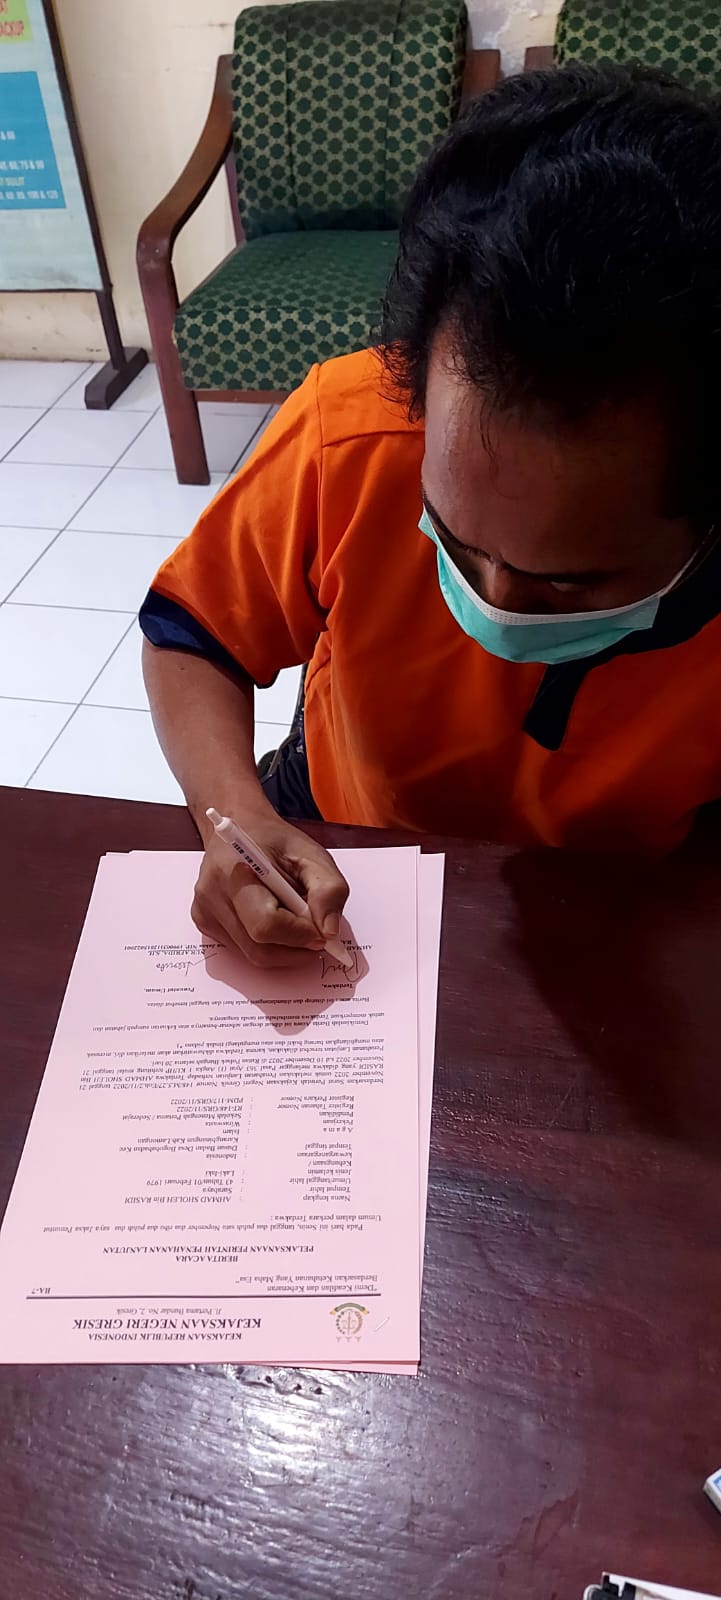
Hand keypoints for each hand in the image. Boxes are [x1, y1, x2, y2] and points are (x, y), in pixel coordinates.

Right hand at [191, 810, 348, 967]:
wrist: (240, 829)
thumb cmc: (276, 843)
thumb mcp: (313, 854)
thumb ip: (329, 890)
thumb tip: (329, 931)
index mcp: (234, 872)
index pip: (266, 925)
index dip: (300, 935)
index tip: (323, 932)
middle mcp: (212, 896)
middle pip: (259, 949)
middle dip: (296, 949)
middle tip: (317, 935)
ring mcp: (204, 914)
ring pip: (253, 955)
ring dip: (285, 950)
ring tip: (298, 926)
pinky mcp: (205, 924)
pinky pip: (243, 951)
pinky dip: (268, 946)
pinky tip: (277, 924)